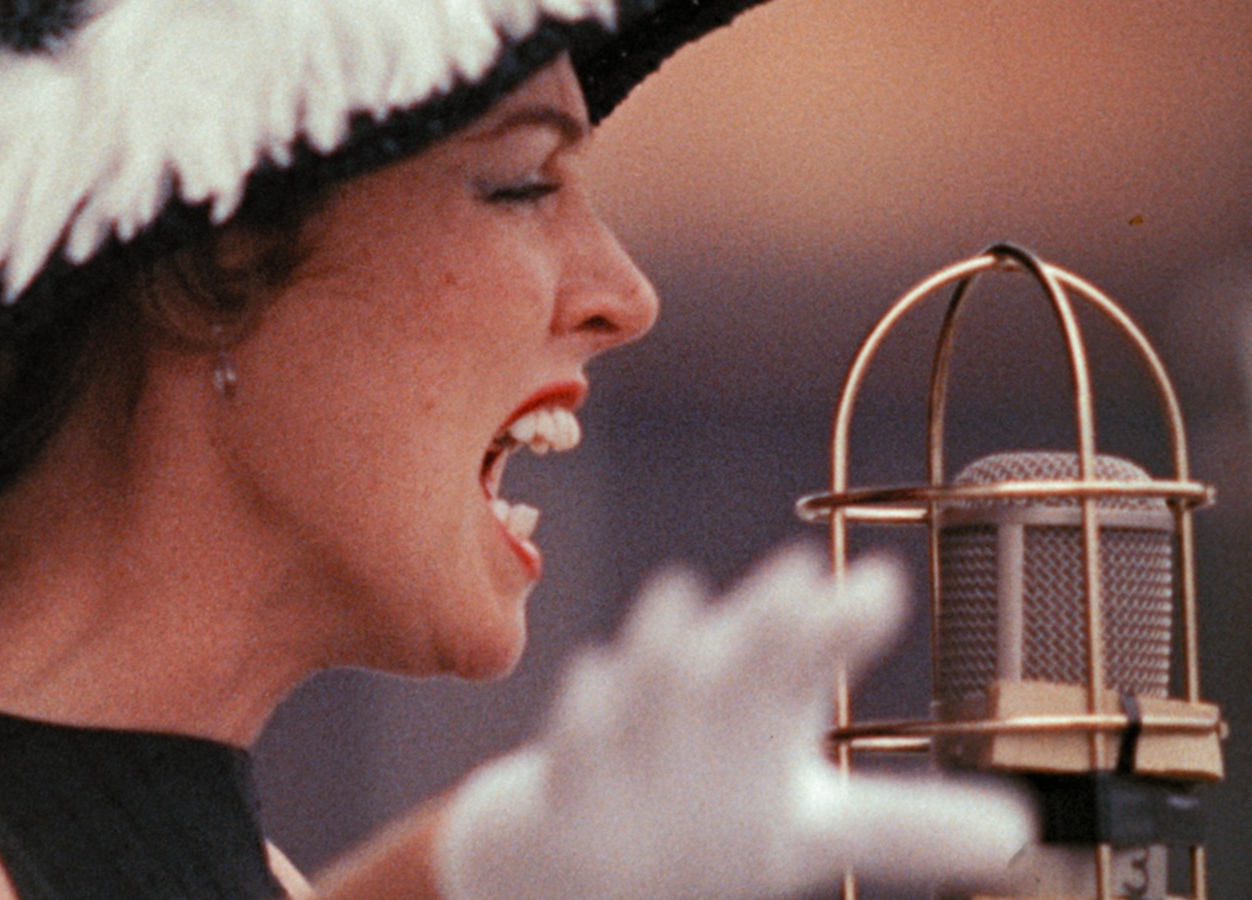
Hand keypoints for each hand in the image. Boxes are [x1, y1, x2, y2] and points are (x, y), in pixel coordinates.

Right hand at [436, 546, 1034, 898]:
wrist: (574, 853)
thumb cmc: (706, 823)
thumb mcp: (814, 834)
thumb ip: (904, 825)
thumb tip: (1024, 833)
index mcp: (764, 705)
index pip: (808, 656)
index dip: (840, 624)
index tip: (883, 587)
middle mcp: (704, 706)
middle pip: (739, 659)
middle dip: (765, 619)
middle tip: (799, 575)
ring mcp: (634, 737)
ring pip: (652, 685)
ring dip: (665, 644)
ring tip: (679, 591)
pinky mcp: (572, 776)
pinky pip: (578, 739)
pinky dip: (588, 712)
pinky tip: (593, 678)